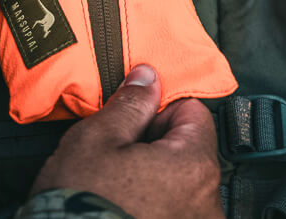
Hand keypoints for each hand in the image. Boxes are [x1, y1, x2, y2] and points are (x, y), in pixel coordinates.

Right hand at [30, 65, 222, 218]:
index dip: (158, 109)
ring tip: (116, 181)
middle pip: (188, 148)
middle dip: (155, 143)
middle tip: (117, 152)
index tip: (132, 117)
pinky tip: (122, 202)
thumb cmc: (80, 201)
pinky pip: (172, 206)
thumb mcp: (97, 139)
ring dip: (153, 174)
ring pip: (179, 180)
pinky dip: (152, 201)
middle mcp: (206, 200)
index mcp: (194, 166)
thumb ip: (130, 105)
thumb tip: (148, 80)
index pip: (194, 112)